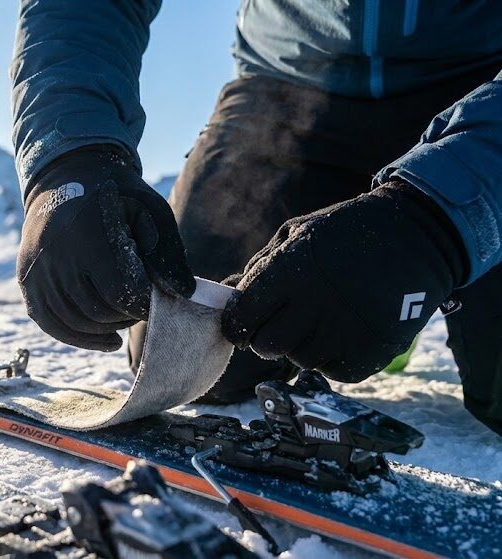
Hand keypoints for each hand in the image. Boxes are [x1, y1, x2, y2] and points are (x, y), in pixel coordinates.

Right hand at [18, 145, 194, 350]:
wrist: (67, 175)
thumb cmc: (117, 195)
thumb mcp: (150, 211)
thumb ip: (167, 253)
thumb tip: (182, 294)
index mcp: (89, 236)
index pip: (120, 292)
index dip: (144, 304)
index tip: (157, 298)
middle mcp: (56, 254)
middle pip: (98, 312)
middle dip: (127, 316)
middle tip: (142, 305)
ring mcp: (37, 268)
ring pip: (76, 322)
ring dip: (107, 328)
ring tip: (125, 316)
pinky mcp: (26, 278)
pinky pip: (49, 322)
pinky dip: (78, 338)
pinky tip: (106, 340)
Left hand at [222, 181, 464, 380]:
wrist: (418, 235)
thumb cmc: (347, 232)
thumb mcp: (298, 235)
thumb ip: (259, 267)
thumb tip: (224, 293)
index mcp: (289, 272)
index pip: (243, 317)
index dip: (237, 324)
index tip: (243, 324)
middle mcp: (314, 305)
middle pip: (266, 347)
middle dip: (266, 338)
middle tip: (280, 324)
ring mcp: (343, 332)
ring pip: (299, 360)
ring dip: (302, 345)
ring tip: (321, 320)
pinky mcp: (370, 353)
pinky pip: (332, 370)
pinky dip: (332, 356)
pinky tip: (342, 331)